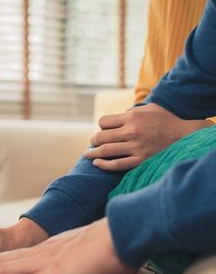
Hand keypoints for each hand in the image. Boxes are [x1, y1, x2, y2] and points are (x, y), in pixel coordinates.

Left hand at [84, 103, 212, 170]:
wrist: (185, 136)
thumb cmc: (166, 120)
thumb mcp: (149, 108)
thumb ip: (132, 111)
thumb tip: (118, 115)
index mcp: (132, 117)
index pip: (103, 122)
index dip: (101, 126)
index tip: (103, 130)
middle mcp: (131, 132)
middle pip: (100, 136)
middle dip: (94, 140)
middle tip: (93, 143)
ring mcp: (135, 147)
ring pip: (105, 151)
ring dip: (93, 153)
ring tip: (88, 154)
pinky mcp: (140, 160)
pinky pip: (116, 165)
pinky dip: (103, 165)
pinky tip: (97, 164)